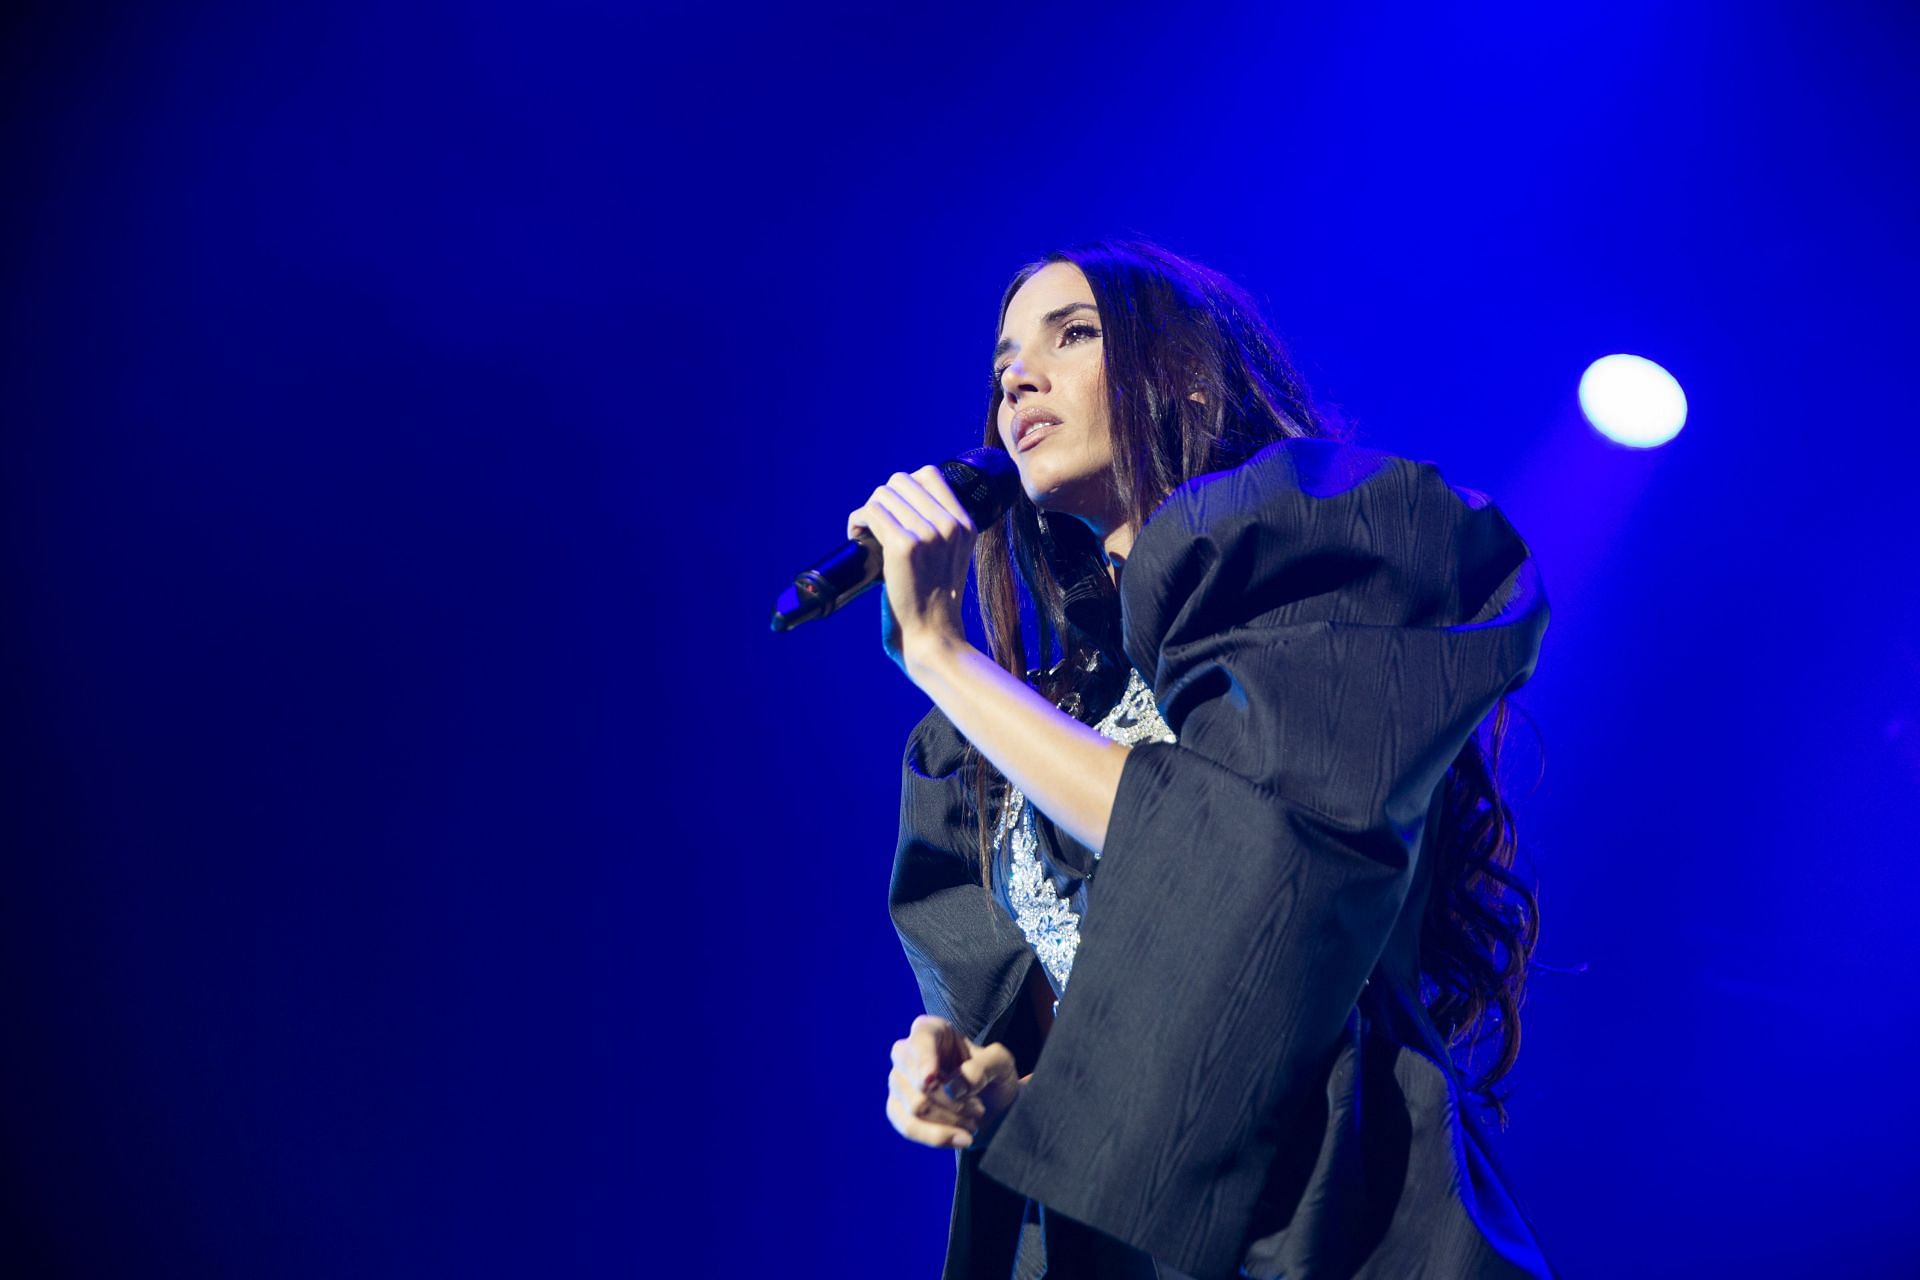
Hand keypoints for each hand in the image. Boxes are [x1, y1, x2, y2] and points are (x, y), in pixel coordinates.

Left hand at [846, 466, 976, 673]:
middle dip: (883, 500)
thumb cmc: (934, 607)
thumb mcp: (950, 560)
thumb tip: (904, 506)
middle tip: (876, 528)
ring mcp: (928, 533)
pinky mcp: (904, 546)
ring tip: (866, 535)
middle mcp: (950, 524)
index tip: (894, 513)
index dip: (904, 488)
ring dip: (868, 511)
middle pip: (902, 481)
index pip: (930, 475)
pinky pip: (871, 512)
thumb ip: (939, 532)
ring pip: (884, 494)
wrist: (934, 639)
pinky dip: (857, 521)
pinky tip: (856, 538)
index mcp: (965, 524)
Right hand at [886, 1014, 1023, 1151]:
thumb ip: (982, 1067)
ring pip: (915, 1107)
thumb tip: (951, 1089)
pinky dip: (939, 1137)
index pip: (922, 1040)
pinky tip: (963, 1139)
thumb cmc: (994, 1078)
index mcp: (931, 1030)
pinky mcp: (896, 1109)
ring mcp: (898, 1081)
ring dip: (950, 1121)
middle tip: (979, 1108)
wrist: (994, 1109)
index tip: (931, 1081)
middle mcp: (907, 1052)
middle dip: (952, 1103)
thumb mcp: (1002, 1065)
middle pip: (918, 1082)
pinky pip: (908, 1127)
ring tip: (974, 1122)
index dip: (924, 1061)